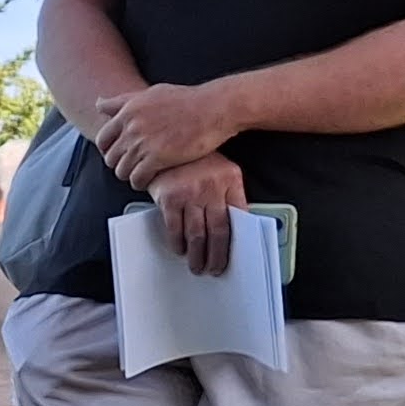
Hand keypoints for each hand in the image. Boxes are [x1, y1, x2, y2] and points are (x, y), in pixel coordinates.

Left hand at [93, 78, 245, 185]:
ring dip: (130, 175)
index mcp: (128, 111)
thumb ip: (122, 101)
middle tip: (133, 166)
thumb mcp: (151, 93)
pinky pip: (137, 179)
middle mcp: (132, 127)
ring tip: (142, 174)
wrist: (213, 108)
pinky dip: (141, 183)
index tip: (119, 155)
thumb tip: (99, 103)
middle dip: (120, 164)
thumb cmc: (186, 100)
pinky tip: (149, 180)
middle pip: (110, 158)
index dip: (109, 150)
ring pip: (122, 171)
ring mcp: (143, 143)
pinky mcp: (156, 158)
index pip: (102, 139)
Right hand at [149, 154, 251, 276]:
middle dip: (217, 256)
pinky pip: (175, 229)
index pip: (239, 216)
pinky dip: (177, 244)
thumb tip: (235, 225)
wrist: (166, 136)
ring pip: (197, 234)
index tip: (233, 256)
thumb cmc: (194, 158)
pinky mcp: (169, 197)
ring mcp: (190, 193)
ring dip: (197, 255)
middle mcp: (212, 187)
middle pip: (219, 231)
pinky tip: (179, 249)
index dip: (236, 241)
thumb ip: (229, 193)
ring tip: (197, 266)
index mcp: (230, 179)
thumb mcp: (220, 170)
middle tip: (214, 269)